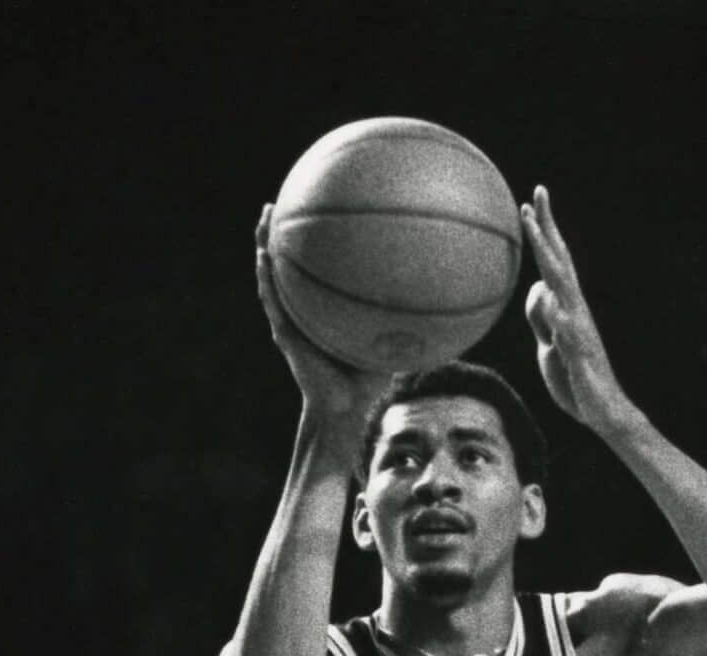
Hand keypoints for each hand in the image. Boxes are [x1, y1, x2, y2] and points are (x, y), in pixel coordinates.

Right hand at [253, 207, 392, 426]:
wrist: (344, 409)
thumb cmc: (369, 376)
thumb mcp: (392, 337)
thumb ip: (407, 311)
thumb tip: (442, 286)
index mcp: (325, 305)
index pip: (319, 263)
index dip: (317, 236)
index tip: (321, 202)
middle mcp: (305, 308)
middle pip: (292, 259)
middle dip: (288, 227)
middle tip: (288, 195)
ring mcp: (292, 319)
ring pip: (274, 274)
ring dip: (267, 243)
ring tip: (266, 214)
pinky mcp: (285, 334)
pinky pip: (273, 300)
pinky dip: (267, 277)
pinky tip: (264, 255)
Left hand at [521, 186, 627, 431]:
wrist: (601, 409)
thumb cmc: (574, 375)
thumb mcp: (549, 343)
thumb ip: (541, 317)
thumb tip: (539, 291)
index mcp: (566, 306)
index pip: (553, 262)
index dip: (543, 233)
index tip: (530, 203)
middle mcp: (576, 310)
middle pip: (559, 263)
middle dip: (546, 229)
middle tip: (535, 197)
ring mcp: (579, 331)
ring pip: (564, 290)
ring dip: (550, 263)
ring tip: (537, 238)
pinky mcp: (581, 357)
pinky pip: (570, 335)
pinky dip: (561, 322)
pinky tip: (554, 311)